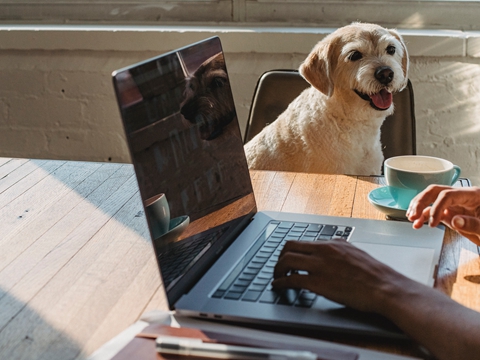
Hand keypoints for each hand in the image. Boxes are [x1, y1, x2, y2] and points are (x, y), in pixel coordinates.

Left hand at [272, 239, 408, 313]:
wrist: (386, 288)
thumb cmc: (376, 276)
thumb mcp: (356, 254)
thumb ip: (340, 251)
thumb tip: (332, 250)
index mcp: (334, 243)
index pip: (303, 241)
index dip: (291, 250)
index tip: (287, 257)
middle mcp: (324, 250)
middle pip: (290, 246)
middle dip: (280, 257)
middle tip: (278, 267)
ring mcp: (320, 265)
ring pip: (287, 260)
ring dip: (277, 269)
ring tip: (277, 277)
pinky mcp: (318, 282)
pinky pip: (291, 279)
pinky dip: (281, 282)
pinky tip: (279, 286)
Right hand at [407, 185, 479, 244]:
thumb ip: (473, 224)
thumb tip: (455, 220)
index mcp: (473, 195)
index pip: (447, 195)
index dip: (437, 207)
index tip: (433, 223)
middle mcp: (461, 197)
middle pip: (435, 191)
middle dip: (421, 201)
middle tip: (413, 214)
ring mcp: (455, 204)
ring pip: (431, 199)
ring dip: (419, 207)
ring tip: (412, 218)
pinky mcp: (451, 213)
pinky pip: (433, 211)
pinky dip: (424, 217)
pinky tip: (418, 224)